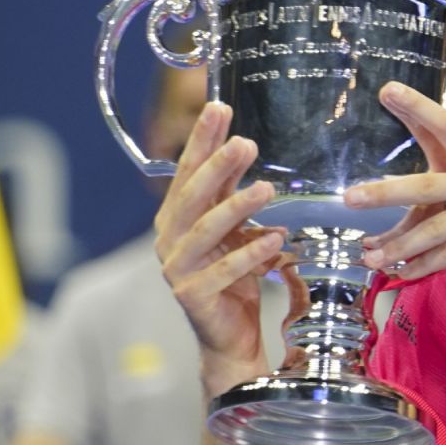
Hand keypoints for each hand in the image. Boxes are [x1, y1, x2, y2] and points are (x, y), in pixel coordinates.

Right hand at [153, 102, 287, 393]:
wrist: (228, 337)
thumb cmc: (233, 277)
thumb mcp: (235, 228)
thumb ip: (233, 192)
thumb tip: (243, 144)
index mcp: (176, 217)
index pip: (188, 171)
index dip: (202, 140)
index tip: (219, 107)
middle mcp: (170, 240)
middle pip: (192, 196)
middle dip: (216, 166)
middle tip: (244, 142)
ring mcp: (178, 269)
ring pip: (205, 231)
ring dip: (236, 207)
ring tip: (266, 188)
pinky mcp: (193, 296)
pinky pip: (224, 271)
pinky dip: (250, 254)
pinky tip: (275, 239)